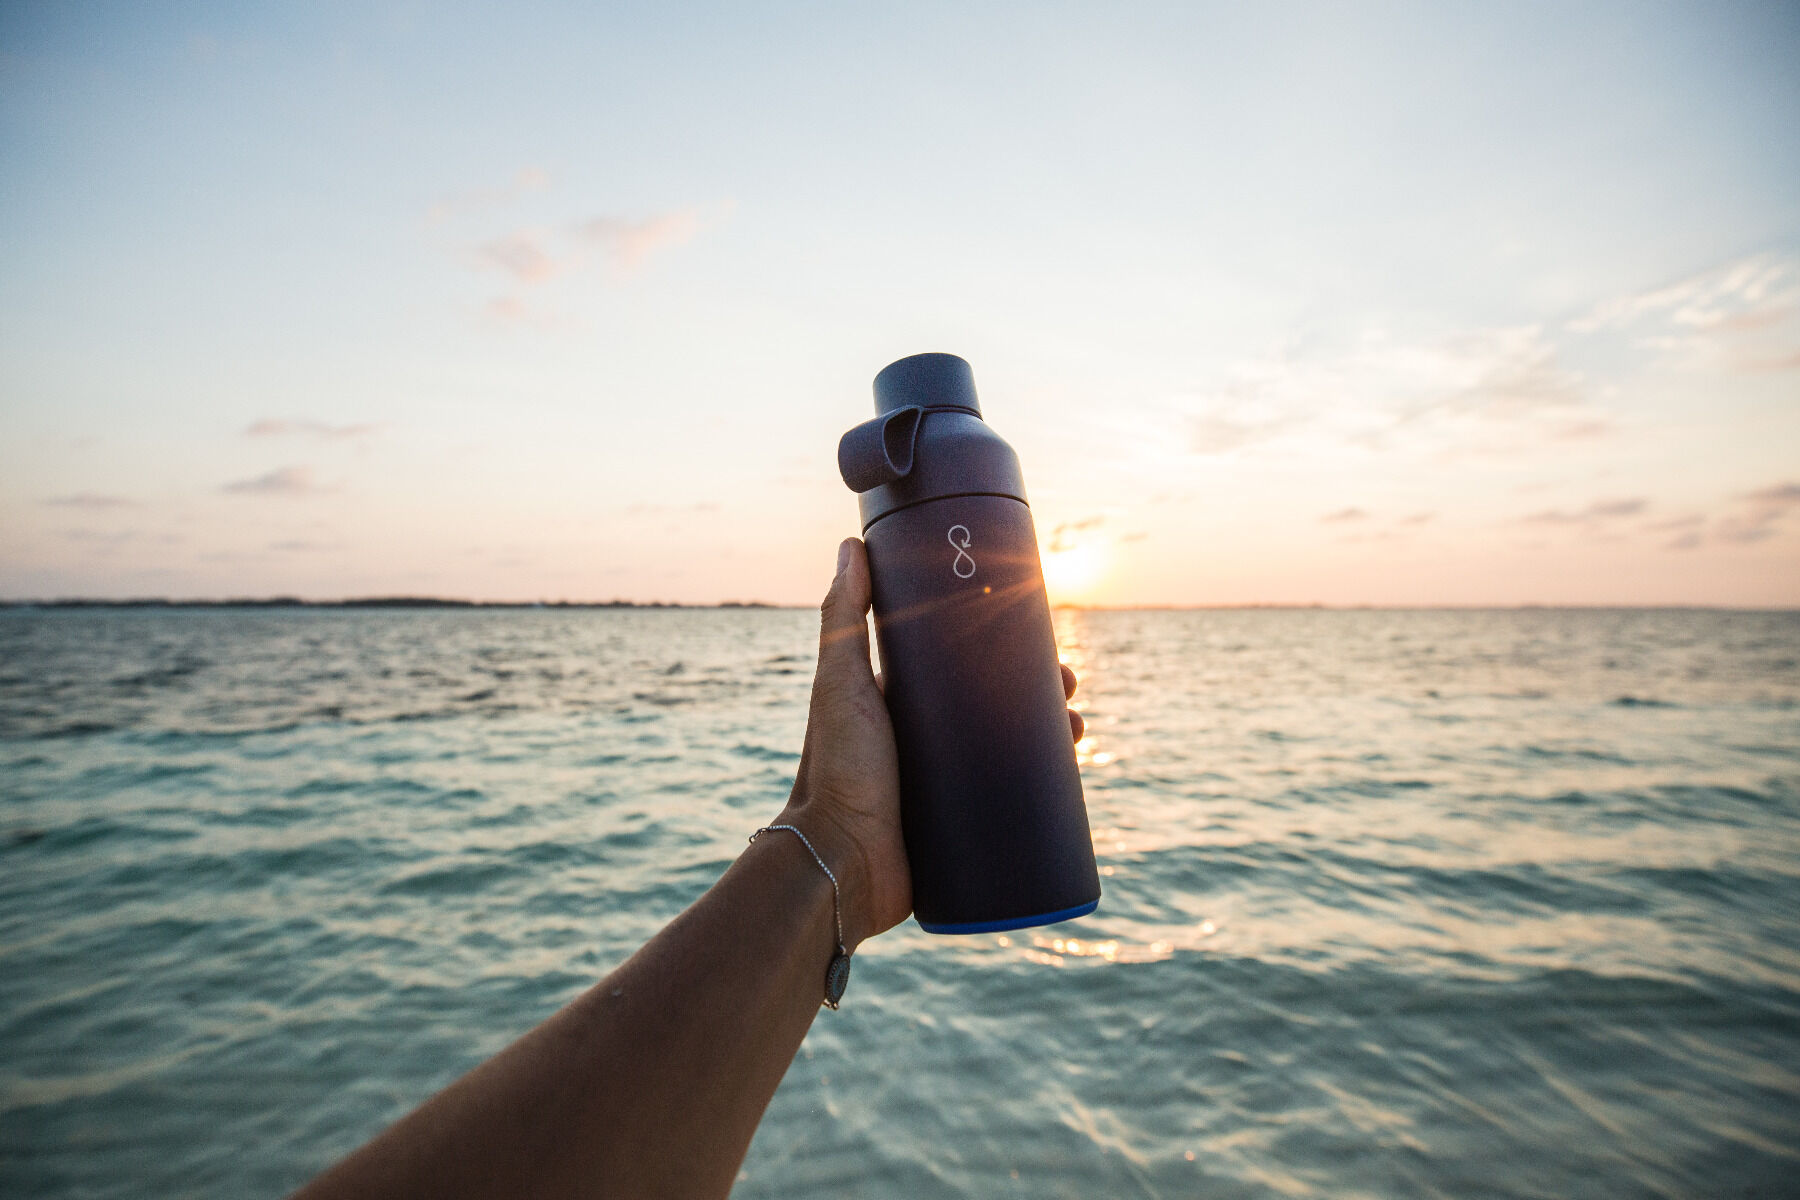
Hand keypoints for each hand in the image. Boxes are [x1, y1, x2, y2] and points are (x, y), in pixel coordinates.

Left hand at [776, 538, 1082, 949]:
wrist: (840, 863)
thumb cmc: (835, 769)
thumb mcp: (841, 682)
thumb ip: (844, 617)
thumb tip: (852, 546)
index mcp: (900, 703)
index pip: (960, 663)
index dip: (1002, 648)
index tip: (1038, 633)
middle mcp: (925, 741)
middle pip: (994, 705)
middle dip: (1037, 693)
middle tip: (1070, 685)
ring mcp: (946, 784)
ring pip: (1011, 752)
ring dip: (1052, 739)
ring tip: (1079, 730)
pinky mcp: (963, 827)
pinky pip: (1010, 802)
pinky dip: (1044, 789)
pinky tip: (1073, 779)